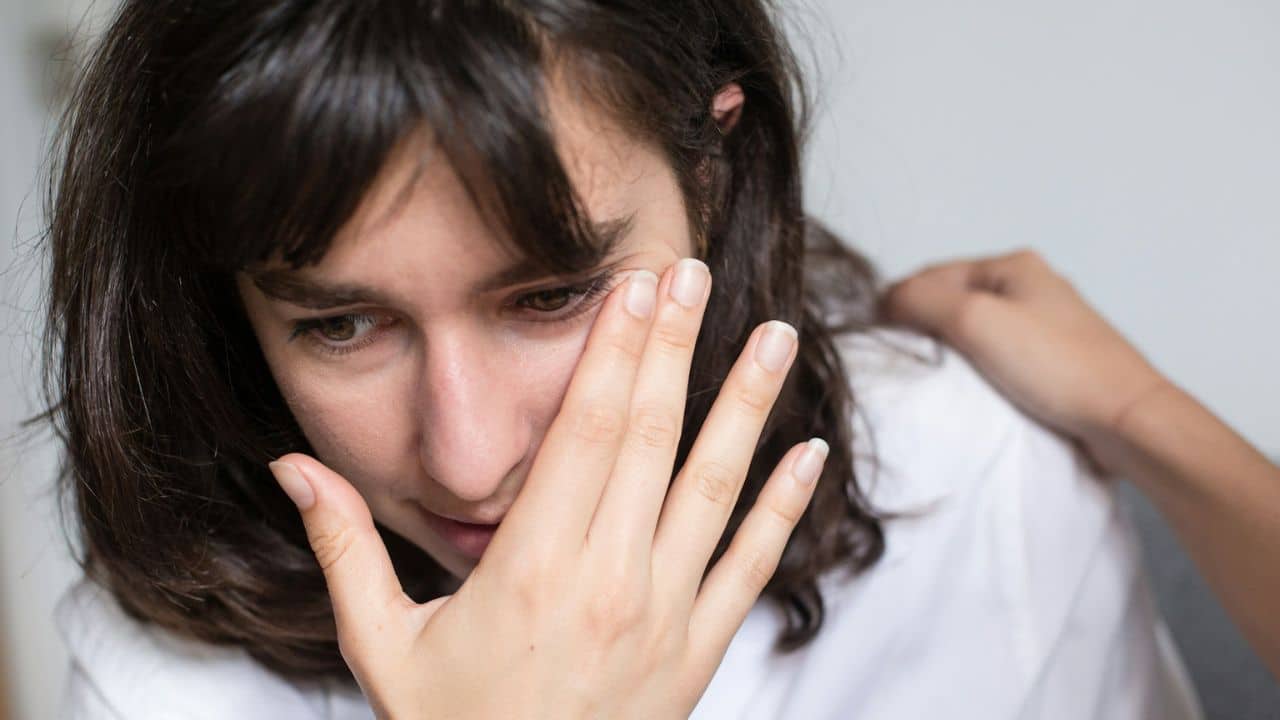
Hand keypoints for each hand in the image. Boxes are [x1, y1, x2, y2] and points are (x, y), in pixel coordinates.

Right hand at [268, 259, 826, 718]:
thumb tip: (293, 467)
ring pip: (713, 489)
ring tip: (776, 335)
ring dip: (747, 406)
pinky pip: (753, 566)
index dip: (612, 353)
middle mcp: (608, 582)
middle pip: (648, 439)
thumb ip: (344, 549)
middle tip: (692, 271)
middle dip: (672, 346)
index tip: (632, 287)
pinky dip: (786, 506)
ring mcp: (664, 617)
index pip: (582, 435)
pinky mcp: (698, 651)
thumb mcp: (382, 646)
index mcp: (529, 571)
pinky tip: (813, 453)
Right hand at [880, 249, 1169, 468]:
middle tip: (898, 357)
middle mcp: (1031, 285)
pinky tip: (967, 387)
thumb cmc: (1053, 365)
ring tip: (930, 374)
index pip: (932, 274)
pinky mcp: (1055, 359)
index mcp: (1013, 265)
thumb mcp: (974, 321)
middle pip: (953, 298)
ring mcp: (1046, 322)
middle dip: (922, 323)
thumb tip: (887, 302)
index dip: (898, 302)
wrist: (1124, 417)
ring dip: (948, 346)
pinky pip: (998, 353)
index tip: (876, 338)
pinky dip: (975, 365)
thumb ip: (921, 302)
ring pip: (975, 327)